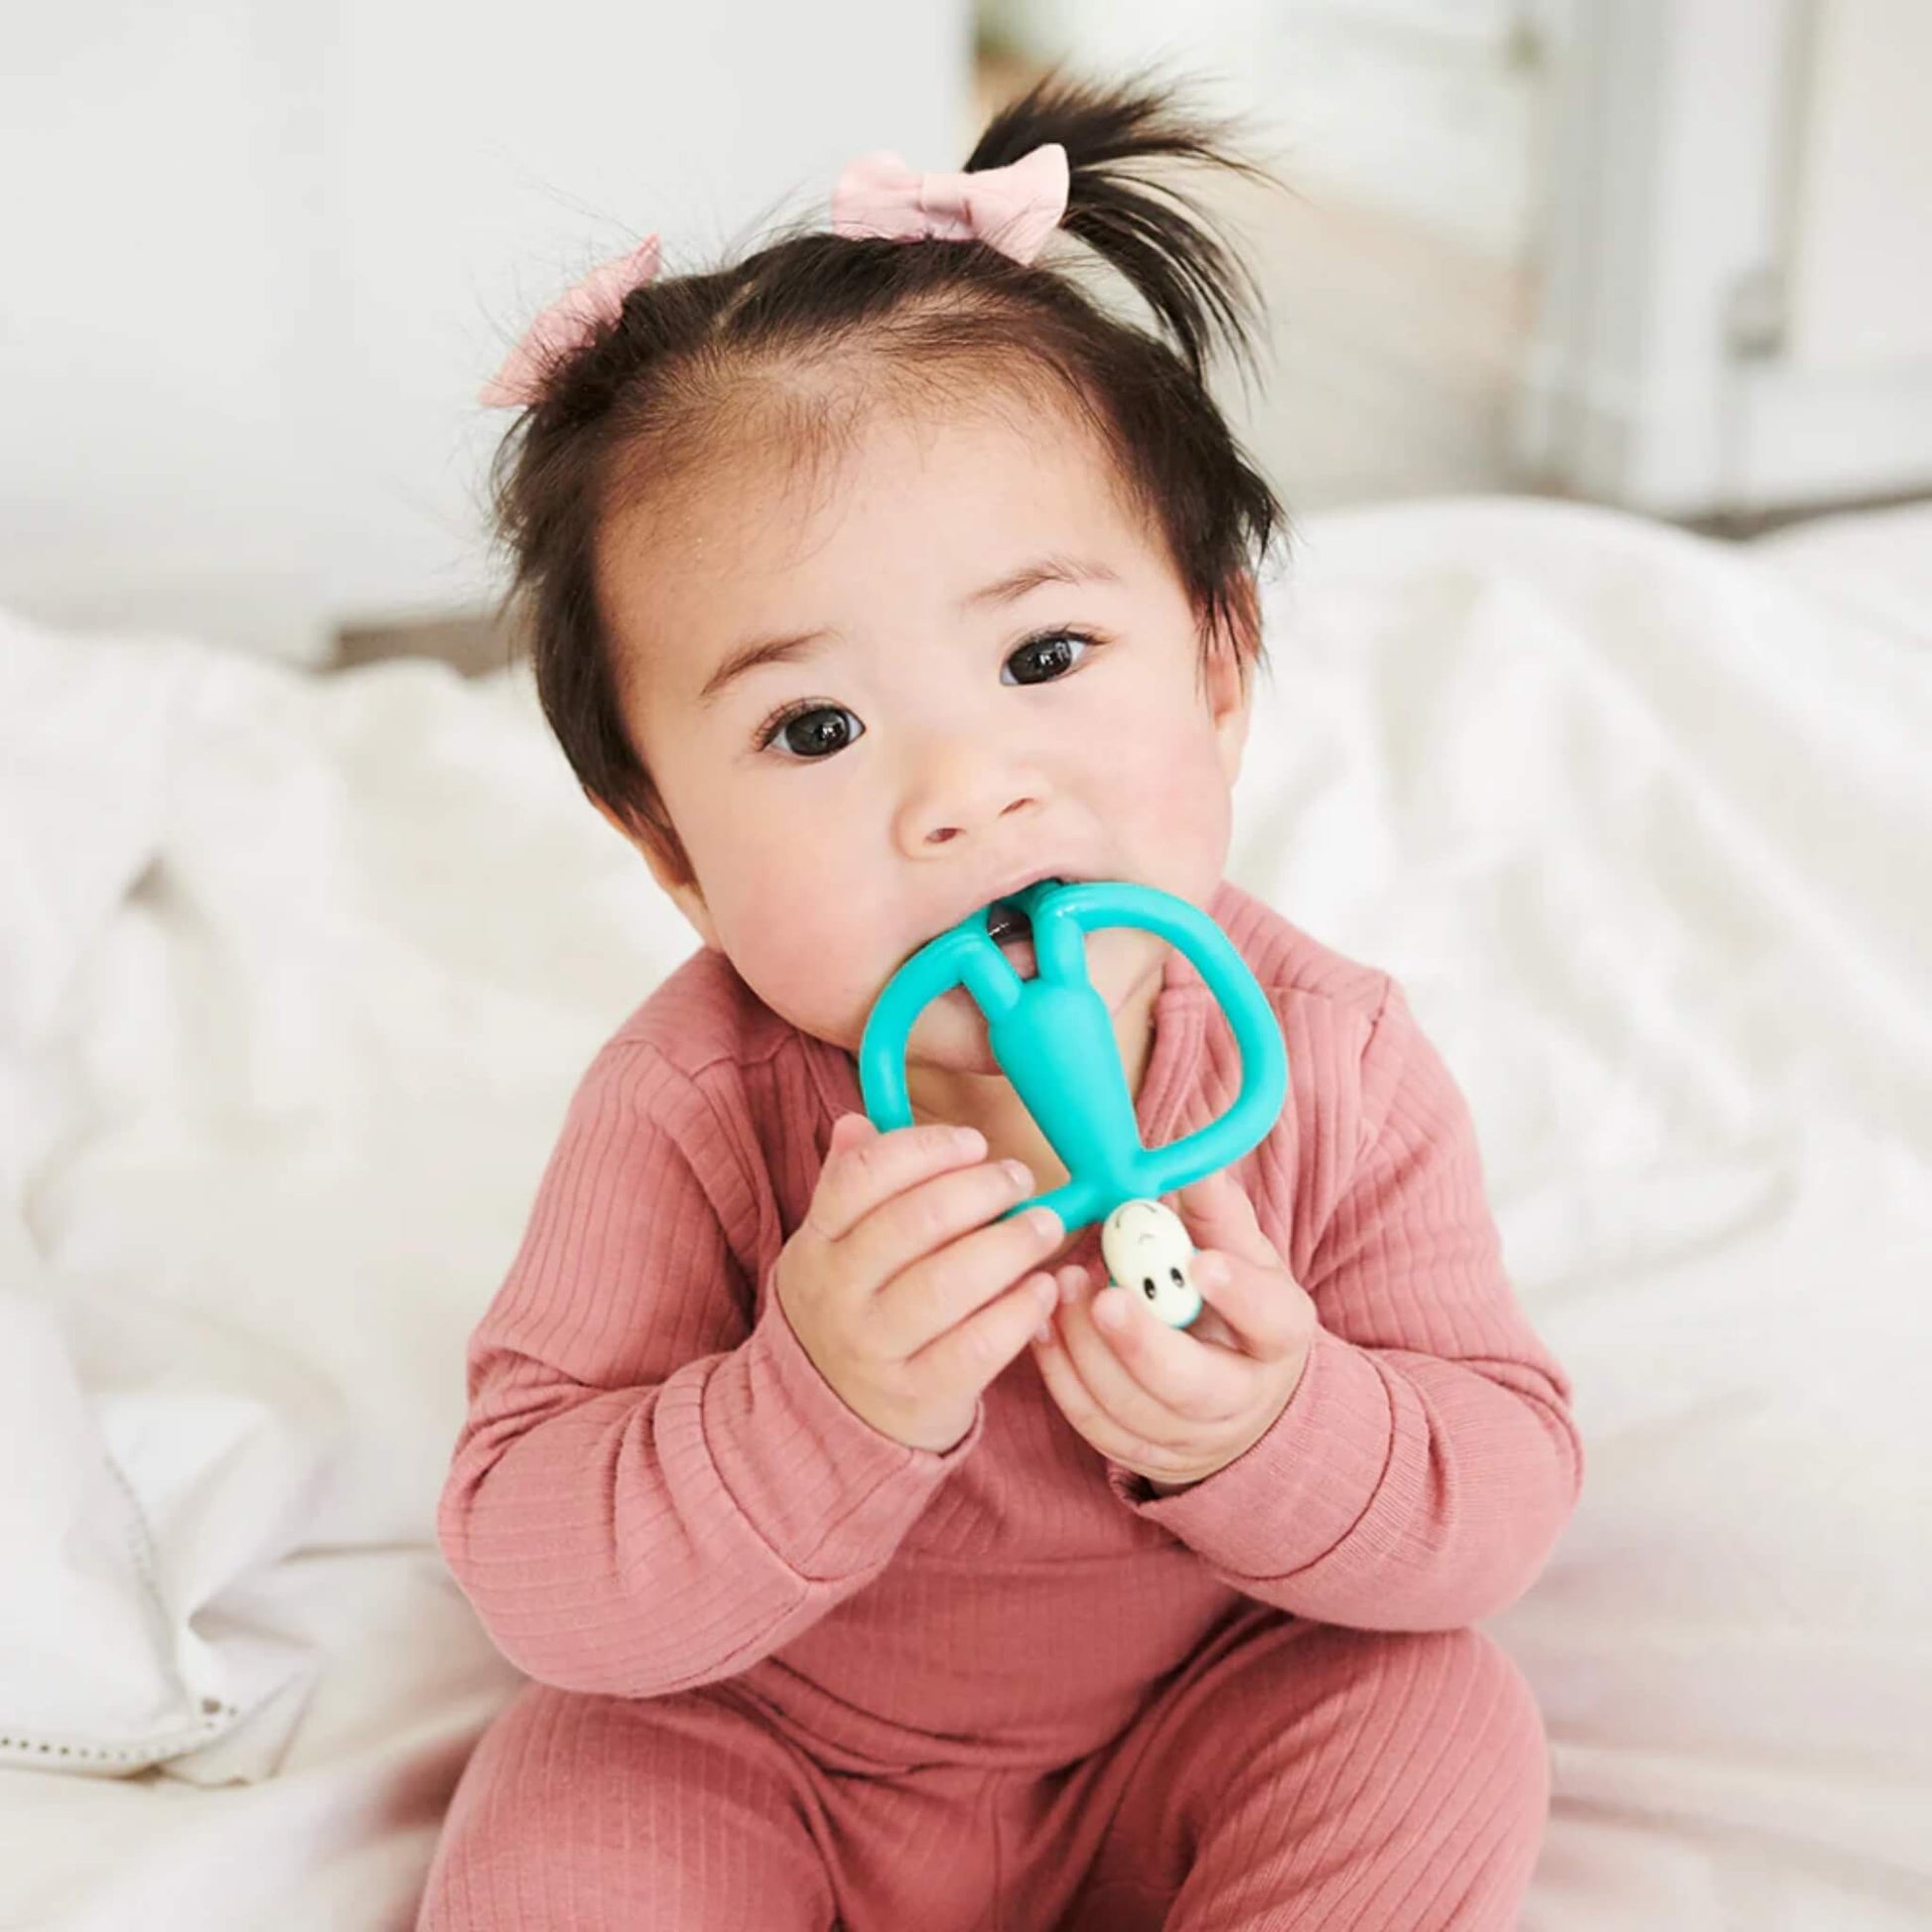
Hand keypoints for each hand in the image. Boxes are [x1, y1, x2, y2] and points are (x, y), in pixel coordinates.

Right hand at [775, 1113, 1066, 1453]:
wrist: (831, 1419)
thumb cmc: (854, 1310)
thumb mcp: (834, 1247)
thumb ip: (850, 1184)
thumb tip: (858, 1122)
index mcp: (817, 1243)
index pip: (863, 1177)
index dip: (925, 1149)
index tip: (974, 1142)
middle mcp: (839, 1294)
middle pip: (913, 1224)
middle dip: (979, 1191)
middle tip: (1020, 1178)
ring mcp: (875, 1349)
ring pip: (948, 1285)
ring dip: (1009, 1245)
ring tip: (1046, 1225)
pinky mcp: (918, 1395)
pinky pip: (977, 1347)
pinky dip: (1018, 1311)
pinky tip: (1043, 1286)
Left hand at [1029, 1167, 1315, 1491]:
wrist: (1235, 1393)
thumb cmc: (1233, 1308)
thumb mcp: (1244, 1256)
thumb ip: (1218, 1216)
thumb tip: (1198, 1167)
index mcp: (1278, 1336)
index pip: (1270, 1320)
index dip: (1240, 1293)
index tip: (1203, 1262)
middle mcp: (1241, 1398)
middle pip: (1192, 1386)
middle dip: (1142, 1344)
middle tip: (1104, 1296)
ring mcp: (1190, 1436)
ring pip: (1132, 1408)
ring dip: (1088, 1348)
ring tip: (1065, 1285)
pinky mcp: (1141, 1453)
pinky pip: (1093, 1421)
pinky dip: (1062, 1373)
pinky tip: (1045, 1322)